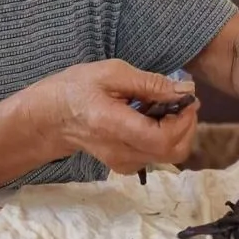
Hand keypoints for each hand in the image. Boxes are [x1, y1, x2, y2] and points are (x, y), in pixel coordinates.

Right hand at [21, 60, 198, 174]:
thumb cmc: (75, 89)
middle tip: (183, 101)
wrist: (50, 117)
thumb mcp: (111, 73)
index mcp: (114, 126)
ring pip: (168, 156)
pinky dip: (166, 137)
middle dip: (188, 126)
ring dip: (178, 131)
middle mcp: (121, 153)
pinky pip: (156, 155)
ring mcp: (123, 163)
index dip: (185, 120)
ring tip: (166, 106)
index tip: (187, 98)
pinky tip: (154, 118)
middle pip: (173, 152)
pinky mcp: (125, 165)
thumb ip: (150, 83)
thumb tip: (184, 90)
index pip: (163, 139)